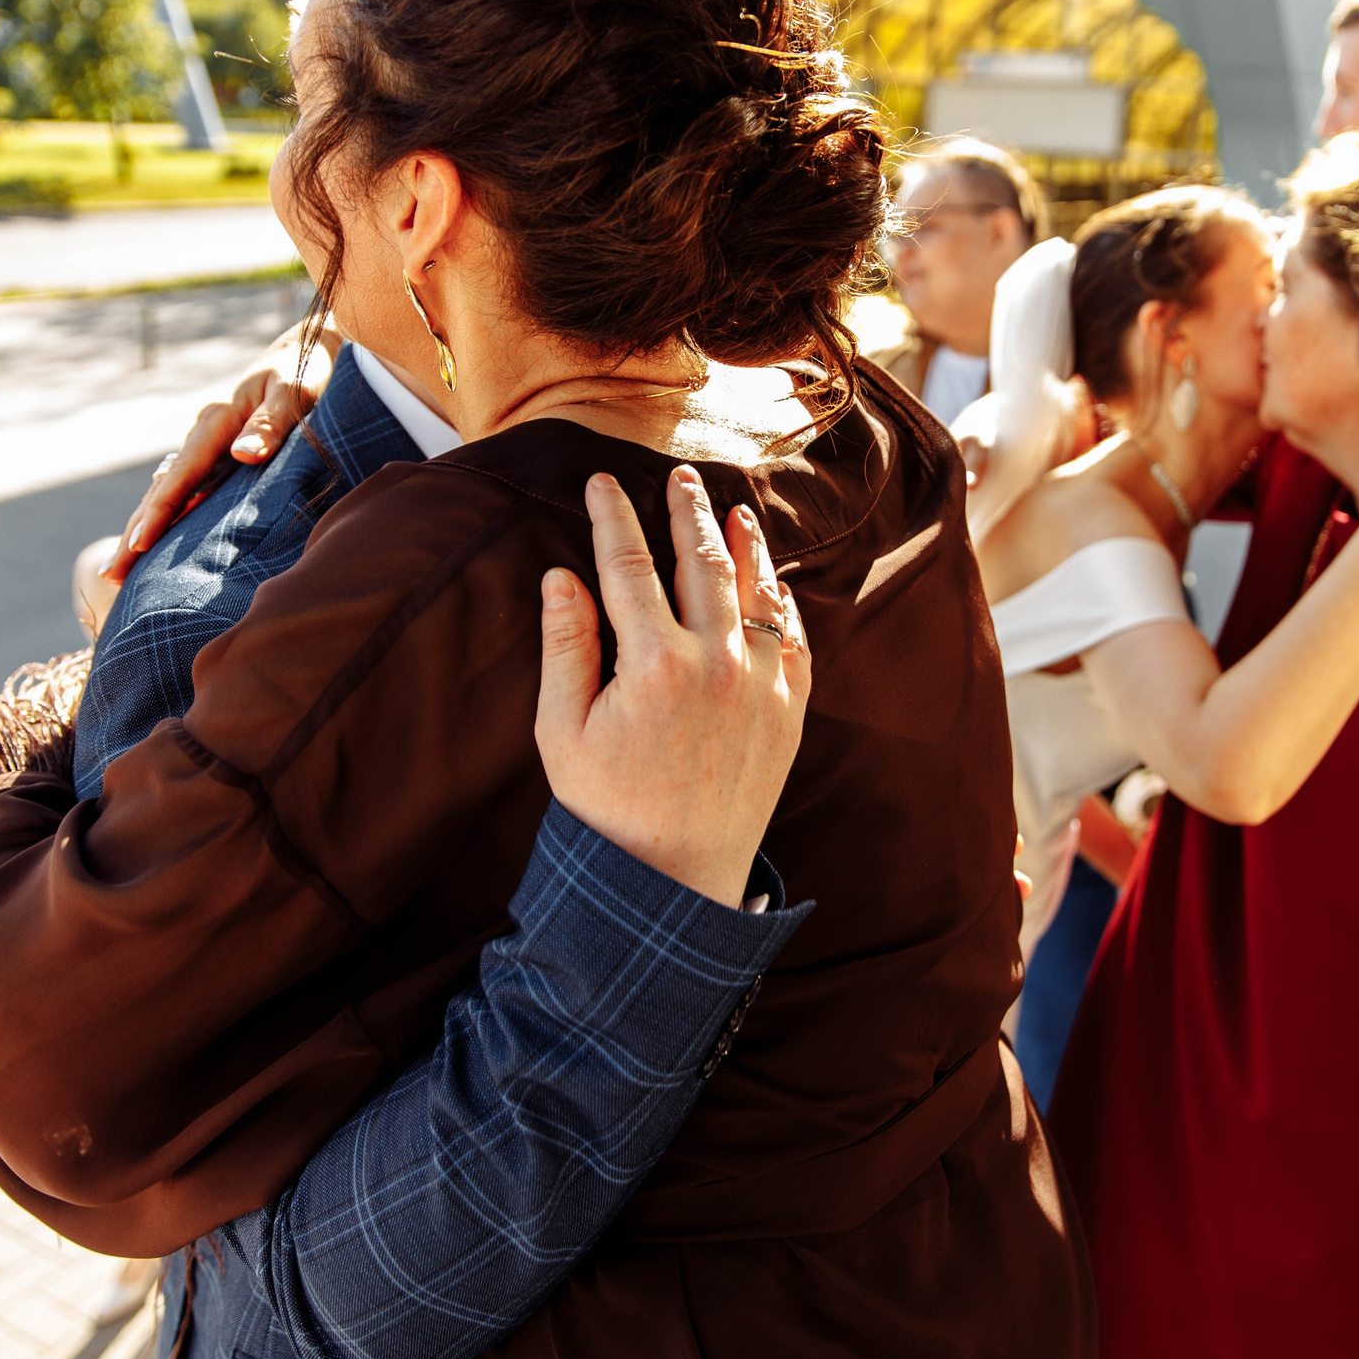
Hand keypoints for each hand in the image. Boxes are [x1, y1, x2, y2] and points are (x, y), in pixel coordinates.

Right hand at [105, 316, 339, 583]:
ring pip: (167, 492)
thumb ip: (271, 423)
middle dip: (137, 532)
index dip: (160, 512)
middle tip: (112, 575)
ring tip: (122, 570)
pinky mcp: (216, 457)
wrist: (305, 354)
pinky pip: (184, 490)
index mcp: (216, 421)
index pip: (182, 475)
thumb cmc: (305, 373)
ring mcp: (206, 447)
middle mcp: (203, 436)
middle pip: (163, 489)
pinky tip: (157, 543)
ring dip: (144, 528)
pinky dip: (166, 515)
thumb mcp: (294, 392)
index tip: (138, 545)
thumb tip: (244, 454)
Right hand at [536, 467, 811, 908]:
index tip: (599, 482)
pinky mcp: (790, 713)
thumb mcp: (562, 731)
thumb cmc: (606, 808)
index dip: (610, 516)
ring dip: (748, 545)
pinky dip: (786, 603)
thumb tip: (561, 574)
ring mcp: (762, 686)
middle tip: (680, 477)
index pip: (627, 564)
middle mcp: (717, 663)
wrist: (673, 881)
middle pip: (703, 560)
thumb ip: (566, 646)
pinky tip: (775, 582)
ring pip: (761, 592)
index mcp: (653, 663)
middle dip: (688, 510)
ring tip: (737, 512)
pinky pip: (797, 640)